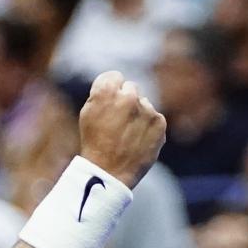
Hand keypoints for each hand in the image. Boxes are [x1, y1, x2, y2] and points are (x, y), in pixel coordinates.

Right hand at [79, 71, 166, 187]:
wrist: (108, 171)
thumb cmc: (94, 142)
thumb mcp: (87, 113)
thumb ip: (102, 93)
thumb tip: (118, 84)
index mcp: (106, 91)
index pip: (114, 76)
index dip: (110, 89)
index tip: (109, 102)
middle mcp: (128, 96)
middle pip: (131, 87)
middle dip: (126, 100)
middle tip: (118, 120)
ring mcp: (146, 109)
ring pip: (144, 103)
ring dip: (138, 114)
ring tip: (126, 134)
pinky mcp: (159, 122)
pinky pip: (154, 117)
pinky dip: (148, 127)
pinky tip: (137, 140)